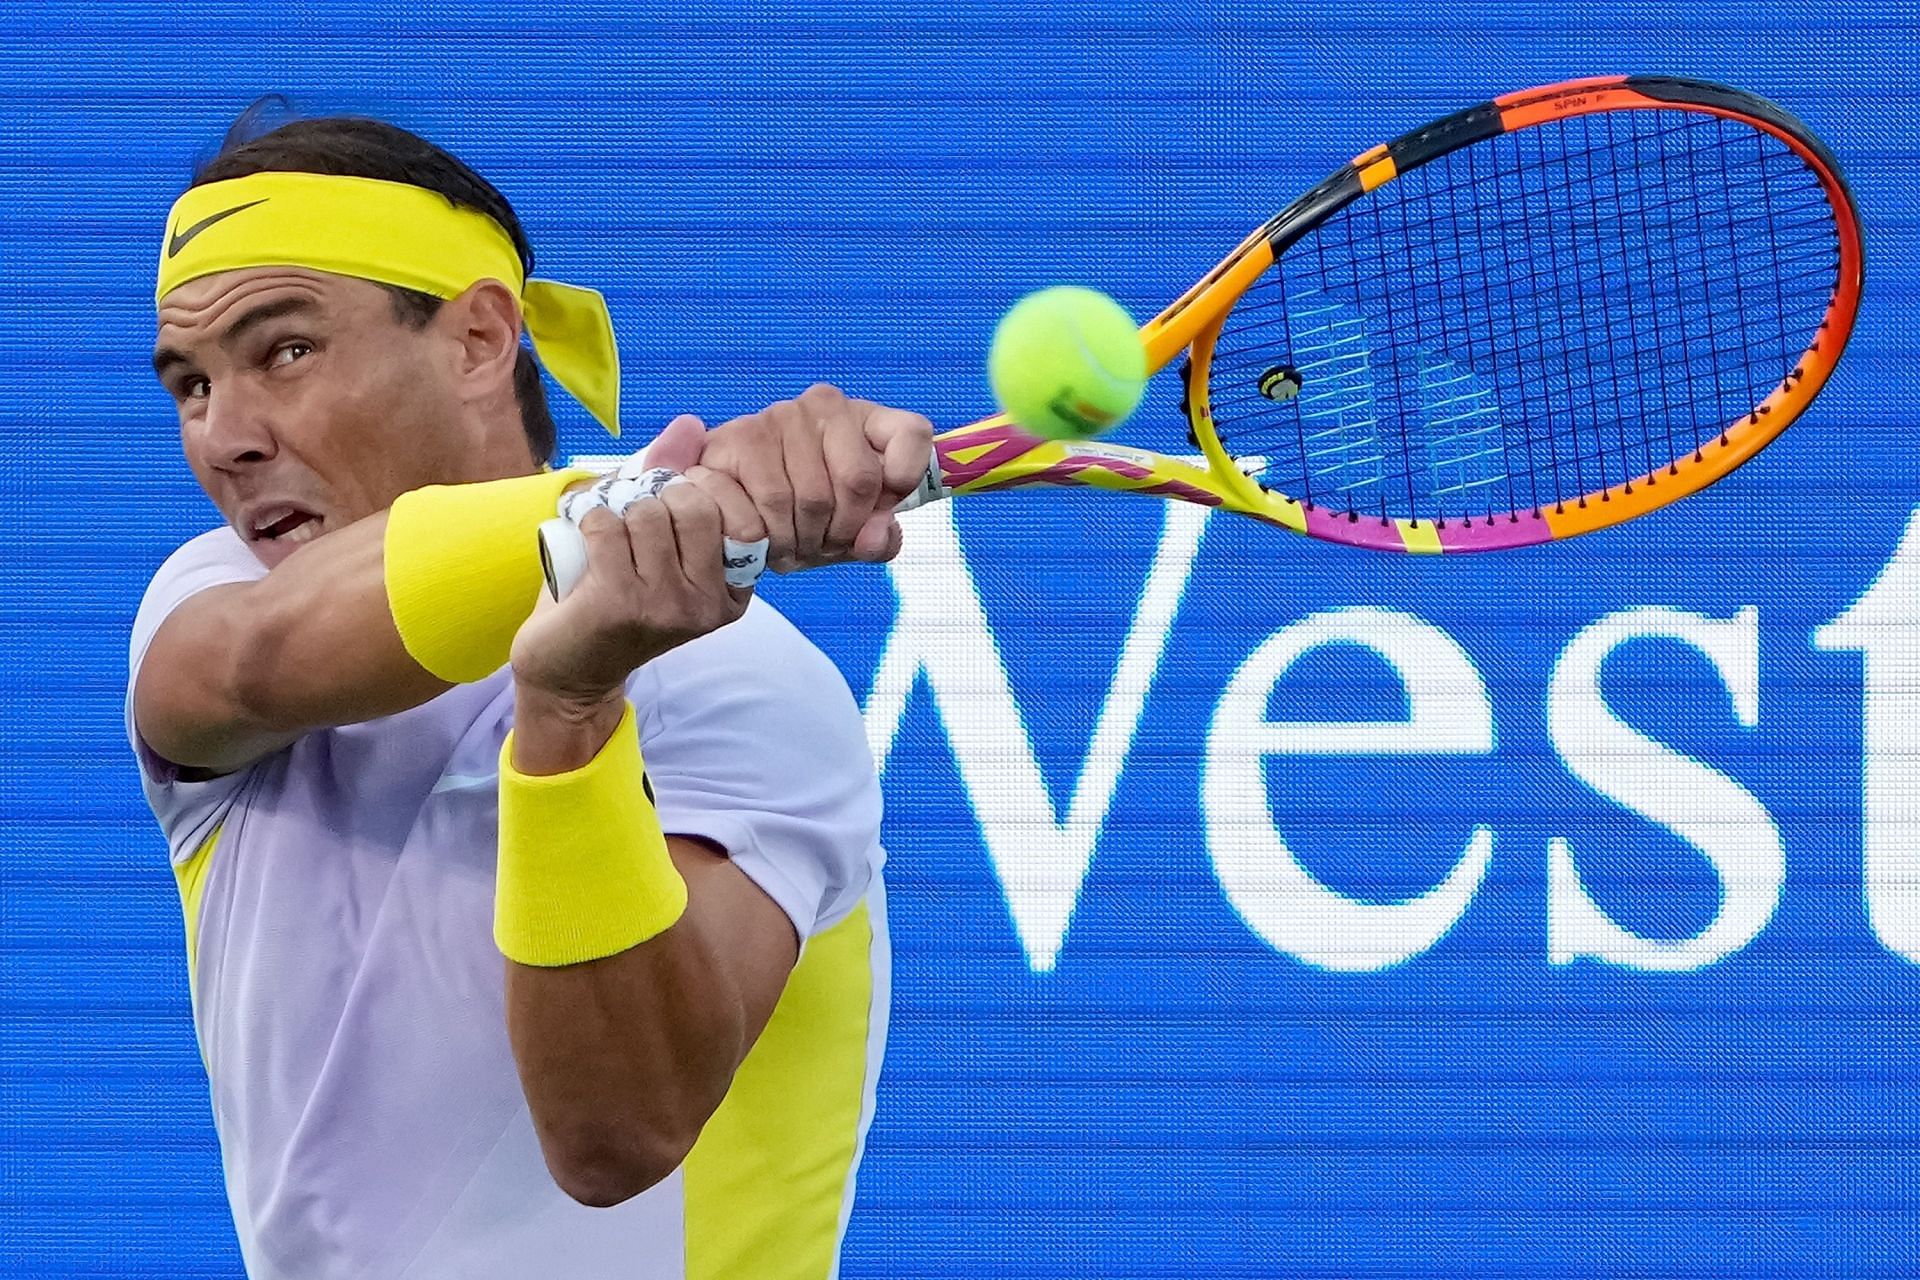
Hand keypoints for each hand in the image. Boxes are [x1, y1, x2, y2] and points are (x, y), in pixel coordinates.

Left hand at [510, 481, 750, 705]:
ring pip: (648, 512)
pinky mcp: (622, 605)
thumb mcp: (659, 540)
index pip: (741, 511)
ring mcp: (668, 607)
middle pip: (695, 505)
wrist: (569, 671)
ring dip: (619, 511)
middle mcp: (709, 603)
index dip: (700, 485)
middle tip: (636, 516)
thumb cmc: (617, 599)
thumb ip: (677, 479)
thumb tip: (692, 424)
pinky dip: (589, 521)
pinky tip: (586, 543)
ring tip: (609, 536)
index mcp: (734, 589)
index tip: (672, 498)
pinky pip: (607, 526)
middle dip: (658, 494)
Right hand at [669, 384, 932, 573]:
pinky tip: (762, 538)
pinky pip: (770, 503)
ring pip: (810, 498)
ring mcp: (779, 416)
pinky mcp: (737, 437)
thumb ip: (878, 539)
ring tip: (790, 544)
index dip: (906, 479)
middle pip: (859, 481)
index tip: (884, 509)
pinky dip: (768, 537)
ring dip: (801, 540)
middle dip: (842, 531)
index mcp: (864, 420)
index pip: (911, 433)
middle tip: (821, 544)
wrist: (729, 506)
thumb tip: (874, 537)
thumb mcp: (851, 533)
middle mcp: (824, 405)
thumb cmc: (802, 515)